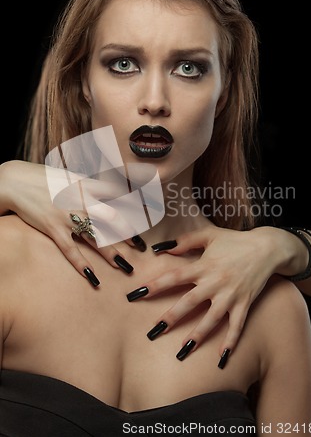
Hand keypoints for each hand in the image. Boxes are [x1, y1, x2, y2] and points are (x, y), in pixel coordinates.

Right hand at [0, 160, 146, 281]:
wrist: (16, 180)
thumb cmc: (46, 178)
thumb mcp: (72, 176)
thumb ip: (91, 185)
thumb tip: (111, 190)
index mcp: (87, 184)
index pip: (118, 194)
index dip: (136, 204)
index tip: (151, 214)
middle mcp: (81, 200)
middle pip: (112, 218)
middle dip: (128, 234)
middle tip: (141, 248)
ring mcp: (67, 215)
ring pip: (95, 237)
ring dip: (111, 254)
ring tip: (125, 267)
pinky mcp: (53, 228)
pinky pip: (70, 250)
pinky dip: (81, 264)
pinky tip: (92, 277)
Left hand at [127, 225, 286, 360]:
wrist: (267, 248)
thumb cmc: (235, 241)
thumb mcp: (209, 234)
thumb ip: (185, 241)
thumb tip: (161, 247)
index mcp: (204, 265)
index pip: (174, 276)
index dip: (155, 285)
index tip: (137, 294)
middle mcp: (216, 282)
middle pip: (189, 302)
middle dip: (171, 317)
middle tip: (153, 331)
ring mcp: (231, 295)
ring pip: (211, 319)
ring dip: (197, 335)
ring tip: (183, 349)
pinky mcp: (244, 304)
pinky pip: (237, 326)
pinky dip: (230, 342)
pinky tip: (222, 358)